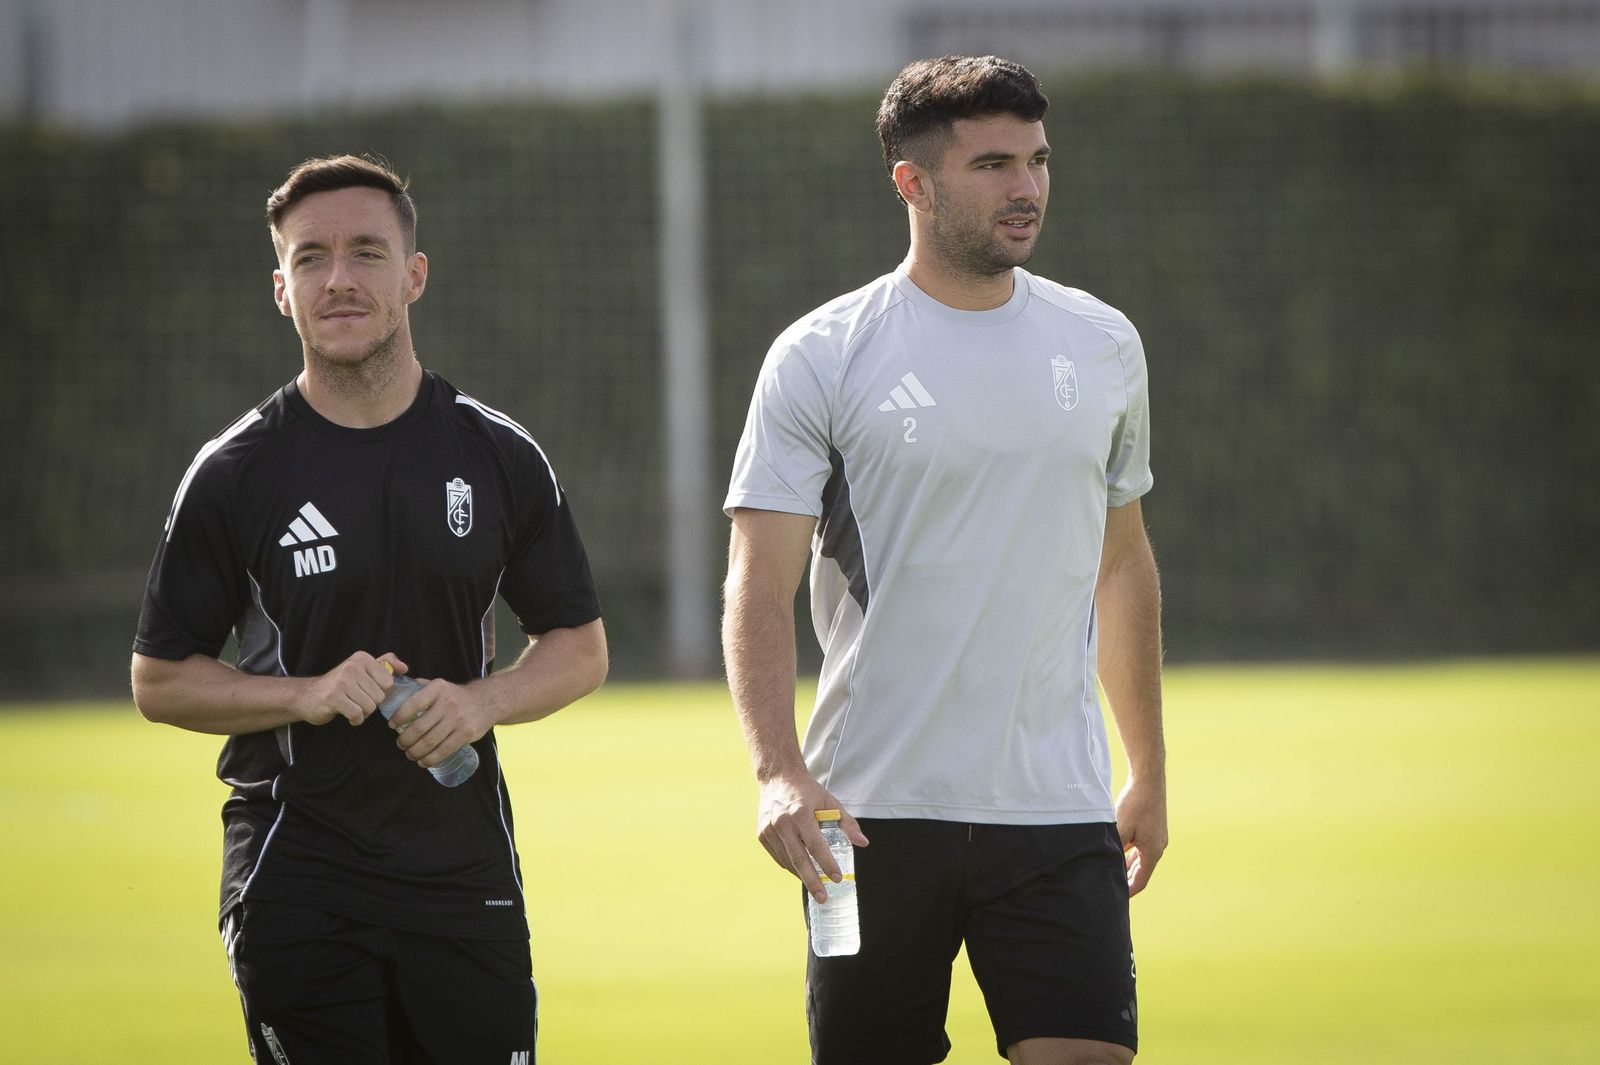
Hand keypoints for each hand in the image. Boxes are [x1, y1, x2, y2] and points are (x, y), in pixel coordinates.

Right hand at [299, 651, 406, 725]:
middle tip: (355, 700)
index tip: (365, 690)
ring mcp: (342, 681)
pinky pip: (358, 714)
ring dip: (362, 712)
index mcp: (362, 658)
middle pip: (380, 696)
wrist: (307, 696)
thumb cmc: (340, 685)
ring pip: (370, 707)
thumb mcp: (362, 669)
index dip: (379, 691)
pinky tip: (348, 715)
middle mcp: (352, 666)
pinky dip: (355, 720)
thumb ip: (385, 664)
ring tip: (350, 706)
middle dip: (370, 703)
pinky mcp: (334, 697)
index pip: (388, 682)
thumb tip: (405, 668)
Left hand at [386, 677, 492, 769]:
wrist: (488, 701)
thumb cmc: (457, 695)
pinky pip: (443, 750)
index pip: (413, 703)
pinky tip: (423, 761)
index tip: (391, 725)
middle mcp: (447, 703)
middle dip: (405, 740)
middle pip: (419, 728)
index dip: (399, 716)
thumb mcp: (441, 685)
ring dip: (415, 752)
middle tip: (400, 744)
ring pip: (429, 742)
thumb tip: (398, 691)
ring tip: (410, 754)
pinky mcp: (465, 734)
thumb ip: (421, 687)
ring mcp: (457, 720)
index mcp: (438, 689)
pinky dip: (430, 759)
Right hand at [757, 770, 868, 902]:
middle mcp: (782, 822)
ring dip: (802, 875)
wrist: (777, 777)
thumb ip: (847, 823)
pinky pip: (778, 856)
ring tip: (815, 886)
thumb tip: (863, 843)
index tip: (836, 878)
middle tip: (823, 897)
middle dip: (812, 881)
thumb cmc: (807, 791)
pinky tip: (801, 871)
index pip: (816, 844)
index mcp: (800, 813)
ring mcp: (769, 829)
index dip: (827, 863)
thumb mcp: (830, 801)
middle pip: (799, 859)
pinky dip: (790, 866)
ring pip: (787, 861)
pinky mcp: (762, 834)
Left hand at [1115, 776, 1167, 896]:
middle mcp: (1158, 847)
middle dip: (1127, 881)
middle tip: (1111, 889)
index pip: (1140, 881)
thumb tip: (1106, 864)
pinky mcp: (1153, 828)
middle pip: (1141, 872)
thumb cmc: (1135, 803)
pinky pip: (1141, 847)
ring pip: (1141, 859)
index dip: (1128, 891)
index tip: (1116, 898)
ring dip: (1128, 867)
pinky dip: (1130, 854)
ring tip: (1112, 874)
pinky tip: (1118, 853)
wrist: (1148, 780)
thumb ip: (1115, 848)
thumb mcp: (1121, 828)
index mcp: (1153, 852)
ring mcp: (1157, 837)